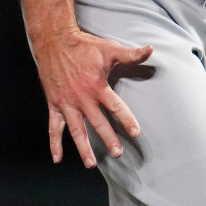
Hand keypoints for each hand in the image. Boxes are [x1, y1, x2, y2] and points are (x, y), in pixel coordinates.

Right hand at [36, 29, 152, 168]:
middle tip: (118, 153)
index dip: (126, 120)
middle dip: (108, 139)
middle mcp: (82, 98)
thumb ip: (130, 54)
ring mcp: (67, 103)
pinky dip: (54, 143)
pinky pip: (54, 127)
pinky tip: (57, 158)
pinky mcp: (54, 104)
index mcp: (97, 86)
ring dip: (84, 147)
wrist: (55, 42)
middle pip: (98, 123)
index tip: (135, 133)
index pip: (115, 106)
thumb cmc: (84, 46)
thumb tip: (151, 49)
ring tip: (91, 163)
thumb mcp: (109, 48)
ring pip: (76, 130)